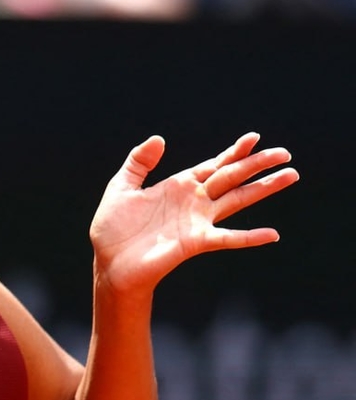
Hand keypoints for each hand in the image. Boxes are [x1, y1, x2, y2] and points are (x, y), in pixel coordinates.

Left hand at [89, 132, 298, 293]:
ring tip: (291, 175)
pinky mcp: (195, 242)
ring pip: (238, 200)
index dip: (233, 152)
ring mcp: (198, 221)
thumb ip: (139, 163)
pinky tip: (271, 234)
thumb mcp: (121, 187)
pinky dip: (249, 237)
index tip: (254, 137)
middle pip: (232, 178)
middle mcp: (194, 201)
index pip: (213, 165)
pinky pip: (227, 238)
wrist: (109, 262)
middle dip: (257, 164)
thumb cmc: (113, 228)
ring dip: (263, 188)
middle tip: (285, 153)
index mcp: (179, 186)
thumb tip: (159, 138)